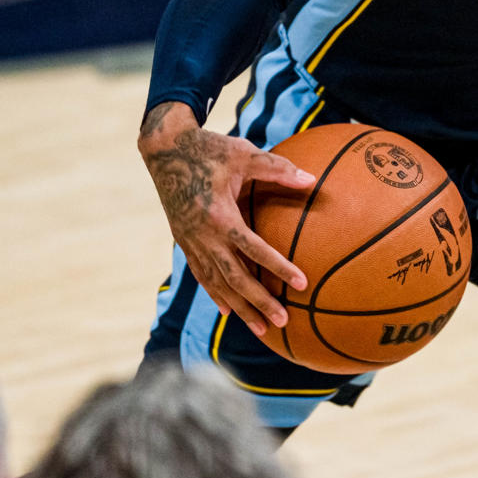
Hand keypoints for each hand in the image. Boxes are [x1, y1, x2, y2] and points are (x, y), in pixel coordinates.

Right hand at [138, 102, 316, 335]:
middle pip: (234, 277)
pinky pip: (202, 275)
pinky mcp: (184, 241)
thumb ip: (278, 169)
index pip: (252, 248)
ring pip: (217, 283)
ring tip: (263, 329)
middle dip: (259, 302)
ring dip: (240, 307)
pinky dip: (216, 295)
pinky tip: (229, 312)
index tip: (301, 283)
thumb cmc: (209, 149)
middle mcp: (202, 235)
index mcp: (219, 215)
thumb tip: (313, 180)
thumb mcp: (244, 154)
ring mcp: (190, 241)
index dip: (277, 267)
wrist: (165, 149)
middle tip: (284, 321)